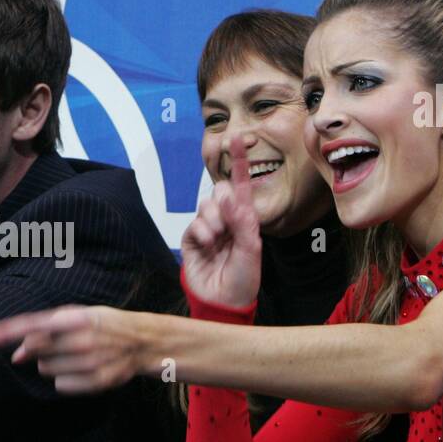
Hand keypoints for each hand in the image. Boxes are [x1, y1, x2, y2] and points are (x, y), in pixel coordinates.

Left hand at [0, 305, 144, 394]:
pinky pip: (61, 386)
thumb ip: (45, 329)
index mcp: (77, 318)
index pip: (33, 325)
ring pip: (46, 370)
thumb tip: (17, 354)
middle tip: (55, 345)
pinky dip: (64, 379)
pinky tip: (80, 368)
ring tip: (72, 354)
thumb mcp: (78, 315)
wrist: (142, 342)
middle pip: (37, 352)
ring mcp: (91, 362)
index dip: (7, 333)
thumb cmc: (102, 325)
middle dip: (37, 350)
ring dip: (51, 364)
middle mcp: (83, 340)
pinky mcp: (96, 382)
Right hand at [181, 135, 261, 307]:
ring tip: (218, 240)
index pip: (241, 185)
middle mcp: (226, 220)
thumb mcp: (251, 249)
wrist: (223, 302)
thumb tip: (227, 194)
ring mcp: (207, 228)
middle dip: (224, 203)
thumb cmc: (243, 279)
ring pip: (205, 205)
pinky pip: (194, 223)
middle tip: (228, 224)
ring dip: (213, 220)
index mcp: (244, 219)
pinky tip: (208, 244)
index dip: (239, 161)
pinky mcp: (191, 239)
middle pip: (220, 191)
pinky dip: (202, 231)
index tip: (238, 139)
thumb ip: (241, 220)